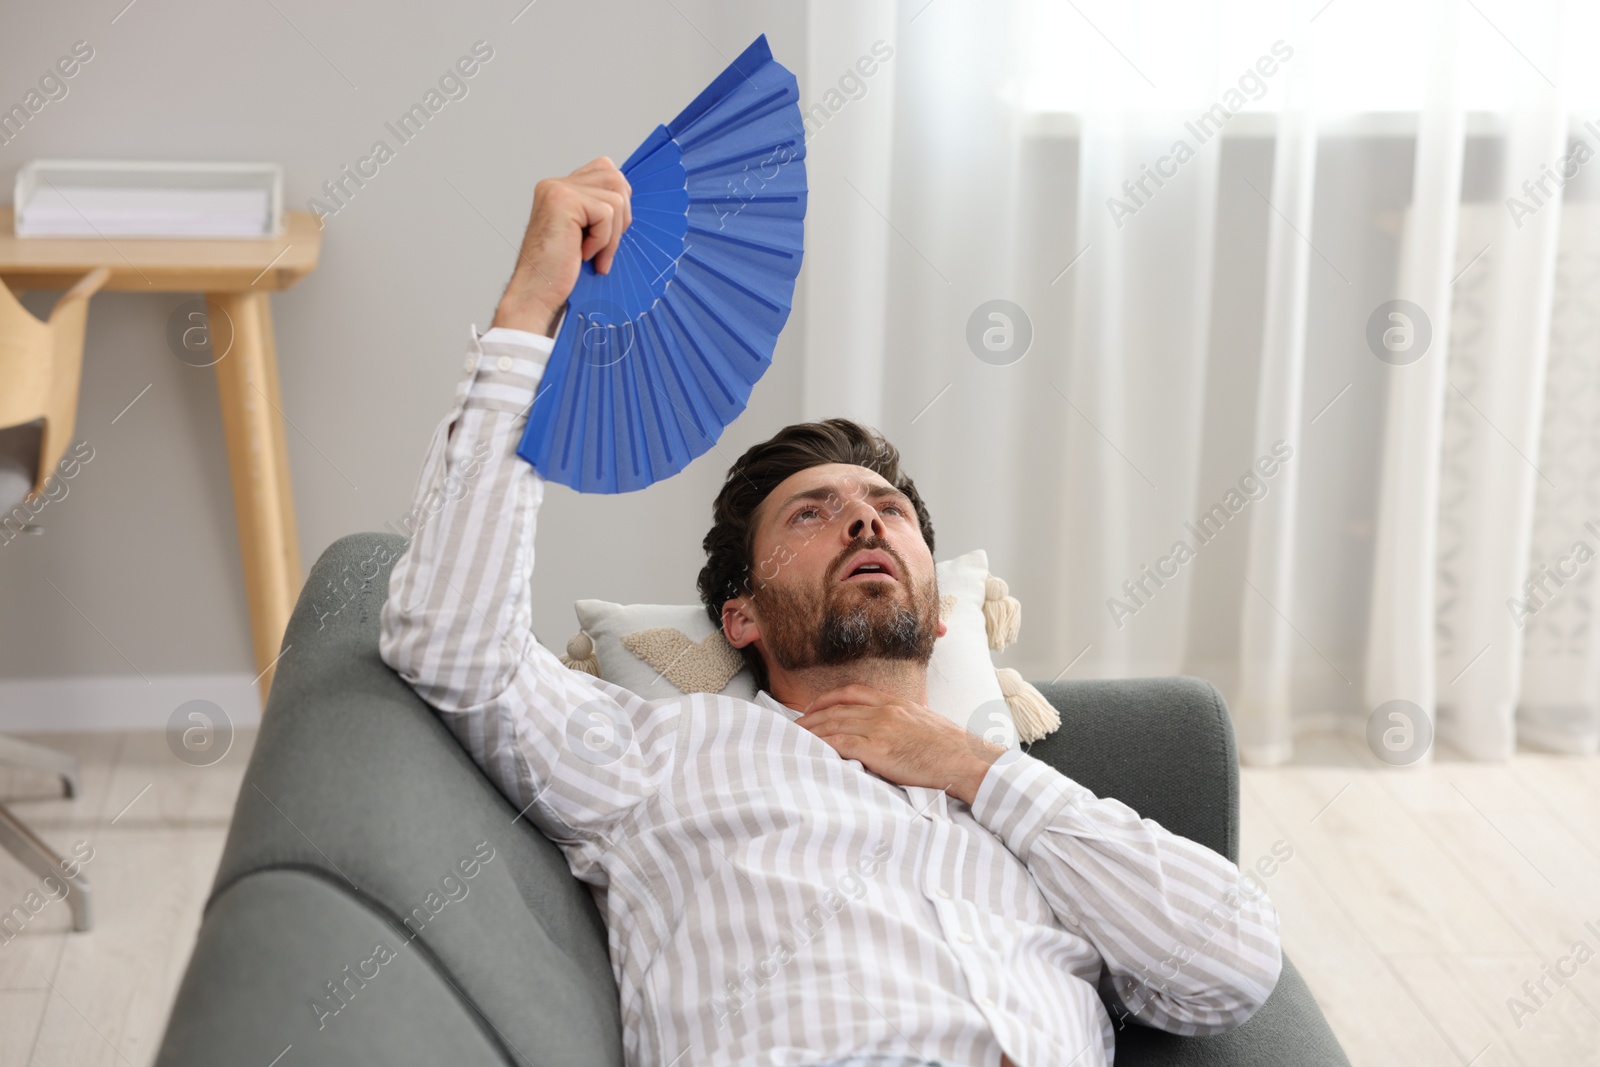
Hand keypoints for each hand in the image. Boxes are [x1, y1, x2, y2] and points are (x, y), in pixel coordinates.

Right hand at [492, 156, 632, 336]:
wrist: (537, 294)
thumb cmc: (560, 271)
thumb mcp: (585, 234)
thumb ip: (599, 210)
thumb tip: (628, 197)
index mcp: (560, 188)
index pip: (606, 170)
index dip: (618, 201)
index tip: (607, 234)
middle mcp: (555, 184)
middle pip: (616, 178)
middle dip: (621, 217)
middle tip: (604, 247)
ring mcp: (557, 189)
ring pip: (615, 198)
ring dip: (612, 234)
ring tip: (593, 255)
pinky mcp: (563, 201)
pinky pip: (606, 213)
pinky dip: (602, 240)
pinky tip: (583, 255)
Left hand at [795, 684, 1009, 806]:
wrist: (968, 761)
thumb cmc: (952, 750)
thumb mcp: (925, 725)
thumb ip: (903, 723)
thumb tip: (890, 733)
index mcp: (896, 702)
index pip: (853, 692)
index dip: (827, 699)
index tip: (813, 707)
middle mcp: (885, 710)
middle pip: (836, 708)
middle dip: (811, 717)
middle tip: (793, 726)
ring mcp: (880, 728)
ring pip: (833, 724)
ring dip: (809, 731)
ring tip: (792, 739)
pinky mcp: (878, 749)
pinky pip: (839, 743)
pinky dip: (820, 745)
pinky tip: (809, 750)